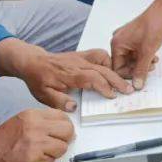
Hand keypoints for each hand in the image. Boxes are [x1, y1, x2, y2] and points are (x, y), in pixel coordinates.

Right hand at [0, 109, 75, 161]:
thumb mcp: (22, 121)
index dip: (64, 126)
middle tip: (55, 144)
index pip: (63, 116)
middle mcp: (35, 128)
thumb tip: (66, 128)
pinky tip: (34, 161)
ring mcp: (36, 146)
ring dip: (55, 153)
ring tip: (41, 154)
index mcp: (32, 115)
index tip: (60, 132)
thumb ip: (43, 121)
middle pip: (68, 131)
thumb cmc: (2, 141)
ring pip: (62, 148)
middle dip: (65, 139)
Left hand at [19, 47, 134, 100]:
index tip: (112, 96)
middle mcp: (77, 64)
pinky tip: (111, 71)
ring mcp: (81, 58)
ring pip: (103, 59)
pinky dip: (108, 61)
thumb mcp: (43, 95)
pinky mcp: (82, 55)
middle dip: (117, 80)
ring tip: (123, 81)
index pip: (91, 78)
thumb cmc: (39, 79)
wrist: (33, 62)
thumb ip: (58, 101)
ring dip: (115, 70)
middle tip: (128, 90)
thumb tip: (73, 107)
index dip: (104, 86)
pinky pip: (99, 54)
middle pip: (102, 69)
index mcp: (69, 74)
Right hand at [110, 1, 161, 87]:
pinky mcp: (135, 37)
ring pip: (131, 59)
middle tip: (149, 69)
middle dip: (137, 68)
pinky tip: (153, 57)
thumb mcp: (147, 52)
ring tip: (153, 62)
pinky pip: (136, 52)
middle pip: (124, 63)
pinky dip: (144, 56)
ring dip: (142, 63)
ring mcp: (127, 38)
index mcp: (117, 43)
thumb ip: (141, 70)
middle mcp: (119, 40)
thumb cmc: (154, 25)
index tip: (139, 79)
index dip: (128, 75)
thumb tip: (136, 84)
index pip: (117, 68)